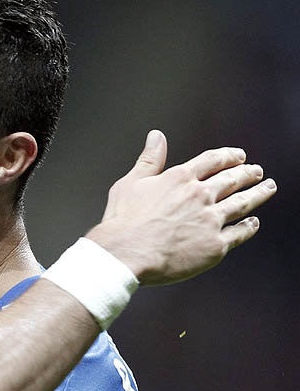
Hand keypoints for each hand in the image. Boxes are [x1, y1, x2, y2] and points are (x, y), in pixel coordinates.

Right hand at [87, 129, 275, 284]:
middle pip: (232, 179)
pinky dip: (249, 227)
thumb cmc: (123, 220)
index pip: (212, 161)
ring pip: (243, 203)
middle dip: (248, 173)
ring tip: (268, 187)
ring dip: (258, 193)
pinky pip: (239, 233)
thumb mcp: (131, 182)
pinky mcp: (215, 245)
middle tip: (256, 171)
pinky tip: (253, 223)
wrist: (127, 253)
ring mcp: (211, 220)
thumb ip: (149, 159)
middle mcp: (200, 196)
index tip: (239, 156)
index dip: (228, 156)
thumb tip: (156, 137)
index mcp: (180, 178)